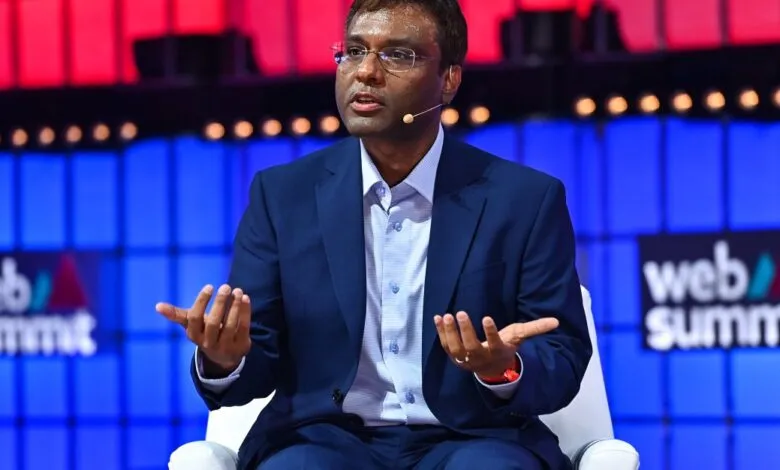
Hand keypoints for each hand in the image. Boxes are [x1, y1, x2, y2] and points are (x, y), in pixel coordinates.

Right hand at [156, 284, 251, 372]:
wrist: (225, 356)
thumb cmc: (205, 332)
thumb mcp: (191, 325)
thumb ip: (177, 315)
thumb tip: (157, 306)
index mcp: (194, 335)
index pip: (195, 318)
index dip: (201, 302)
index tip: (209, 286)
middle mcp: (208, 342)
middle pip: (213, 322)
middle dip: (219, 303)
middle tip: (226, 286)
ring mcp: (225, 346)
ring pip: (230, 325)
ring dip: (234, 306)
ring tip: (237, 290)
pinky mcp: (241, 346)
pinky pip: (244, 327)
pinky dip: (245, 312)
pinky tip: (245, 298)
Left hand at [433, 311, 558, 377]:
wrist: (491, 369)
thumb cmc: (505, 348)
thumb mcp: (519, 338)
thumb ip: (535, 329)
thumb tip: (556, 321)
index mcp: (497, 352)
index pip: (494, 343)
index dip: (490, 332)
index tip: (487, 318)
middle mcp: (481, 358)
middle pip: (471, 347)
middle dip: (465, 330)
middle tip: (461, 313)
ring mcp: (466, 359)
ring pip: (456, 348)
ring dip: (450, 332)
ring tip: (447, 315)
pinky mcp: (455, 356)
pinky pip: (446, 346)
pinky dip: (441, 333)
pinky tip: (438, 317)